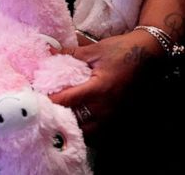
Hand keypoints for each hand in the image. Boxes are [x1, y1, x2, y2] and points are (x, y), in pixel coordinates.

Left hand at [49, 30, 163, 135]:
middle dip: (57, 117)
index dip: (48, 101)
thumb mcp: (94, 50)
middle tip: (43, 110)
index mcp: (98, 90)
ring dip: (72, 127)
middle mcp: (106, 108)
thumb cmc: (121, 51)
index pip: (66, 102)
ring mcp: (115, 117)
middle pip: (75, 123)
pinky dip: (87, 131)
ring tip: (58, 118)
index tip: (34, 98)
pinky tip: (77, 123)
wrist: (150, 56)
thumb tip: (47, 51)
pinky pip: (100, 135)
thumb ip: (69, 54)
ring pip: (88, 133)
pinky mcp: (121, 120)